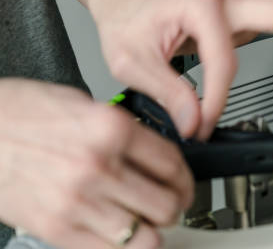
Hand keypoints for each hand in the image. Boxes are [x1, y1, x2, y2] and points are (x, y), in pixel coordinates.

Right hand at [0, 78, 193, 248]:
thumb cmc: (19, 113)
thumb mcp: (82, 104)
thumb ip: (122, 129)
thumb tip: (152, 151)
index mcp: (111, 128)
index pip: (172, 163)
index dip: (186, 178)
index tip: (184, 183)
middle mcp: (99, 166)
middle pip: (167, 204)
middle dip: (176, 205)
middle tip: (173, 203)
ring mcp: (78, 202)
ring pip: (146, 236)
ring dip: (152, 229)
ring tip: (147, 221)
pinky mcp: (56, 229)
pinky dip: (123, 246)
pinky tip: (120, 233)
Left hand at [92, 0, 272, 138]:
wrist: (126, 1)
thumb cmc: (127, 21)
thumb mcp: (133, 62)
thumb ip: (168, 93)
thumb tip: (194, 119)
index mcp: (199, 6)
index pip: (224, 59)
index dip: (218, 98)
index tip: (205, 122)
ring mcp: (236, 3)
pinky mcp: (241, 13)